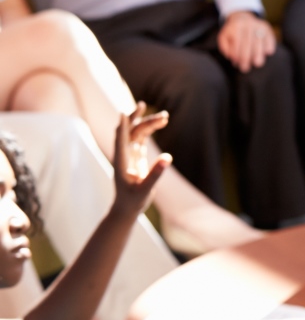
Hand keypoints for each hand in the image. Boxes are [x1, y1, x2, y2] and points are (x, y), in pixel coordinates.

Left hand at [111, 104, 170, 219]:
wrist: (127, 207)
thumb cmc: (133, 200)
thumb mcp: (145, 189)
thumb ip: (155, 174)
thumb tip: (168, 157)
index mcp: (121, 161)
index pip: (120, 139)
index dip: (122, 126)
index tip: (123, 112)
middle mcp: (123, 154)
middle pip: (129, 131)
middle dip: (141, 120)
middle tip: (159, 113)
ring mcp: (129, 153)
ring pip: (137, 132)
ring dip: (149, 123)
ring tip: (166, 117)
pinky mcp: (136, 155)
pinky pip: (141, 137)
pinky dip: (150, 129)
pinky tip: (161, 123)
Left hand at [217, 11, 276, 73]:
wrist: (242, 18)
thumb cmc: (232, 32)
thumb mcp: (224, 37)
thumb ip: (225, 47)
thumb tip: (231, 57)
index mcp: (235, 26)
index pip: (236, 42)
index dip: (236, 54)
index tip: (236, 64)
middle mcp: (247, 24)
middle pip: (248, 42)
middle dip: (246, 57)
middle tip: (245, 68)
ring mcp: (258, 24)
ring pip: (259, 40)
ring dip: (259, 53)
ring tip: (258, 64)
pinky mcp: (266, 26)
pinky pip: (269, 36)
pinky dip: (269, 44)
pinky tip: (268, 53)